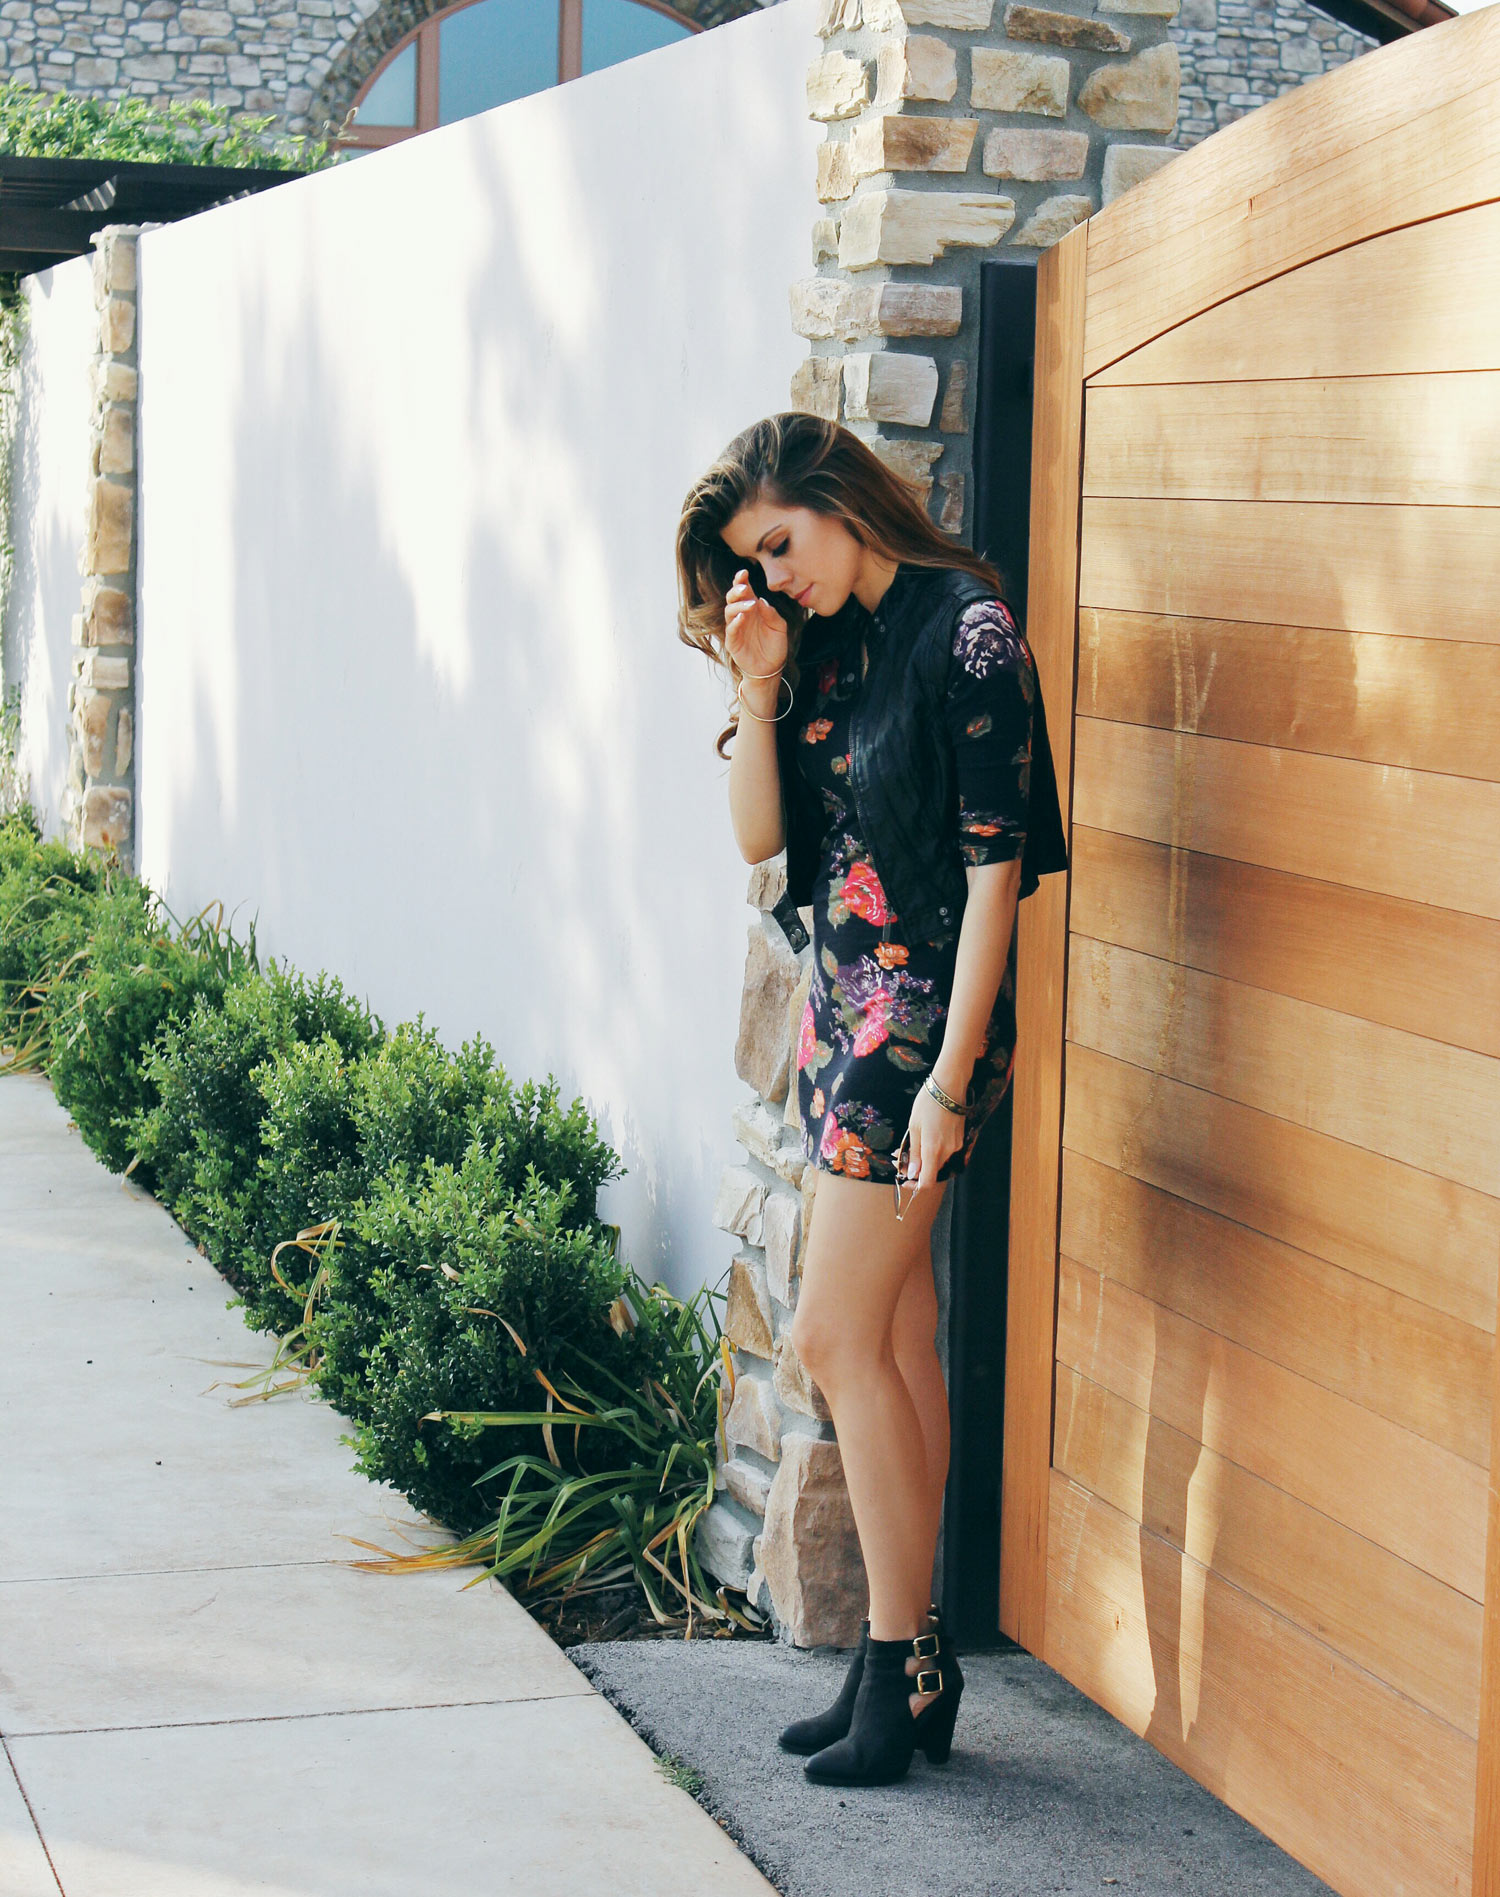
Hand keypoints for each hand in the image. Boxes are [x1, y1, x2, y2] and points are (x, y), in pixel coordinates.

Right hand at [723, 568, 788, 686]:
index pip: (744, 590)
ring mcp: (736, 628)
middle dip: (736, 590)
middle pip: (732, 598)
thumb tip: (762, 601)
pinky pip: (731, 629)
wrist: (771, 669)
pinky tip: (742, 617)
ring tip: (750, 605)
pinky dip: (735, 622)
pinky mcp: (733, 642)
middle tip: (744, 587)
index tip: (744, 572)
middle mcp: (742, 616)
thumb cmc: (775, 646)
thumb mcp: (780, 627)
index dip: (741, 580)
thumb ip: (772, 614)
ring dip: (738, 606)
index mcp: (753, 608)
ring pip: (729, 611)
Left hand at [900, 1079, 966, 1196]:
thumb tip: (912, 1173)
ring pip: (937, 1161)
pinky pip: (944, 1151)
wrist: (949, 1087)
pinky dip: (933, 1149)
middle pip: (931, 1171)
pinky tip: (924, 1137)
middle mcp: (947, 1151)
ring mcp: (955, 1145)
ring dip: (924, 1158)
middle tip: (900, 1156)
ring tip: (909, 1144)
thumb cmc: (928, 1104)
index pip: (927, 1182)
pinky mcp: (959, 1139)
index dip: (915, 1185)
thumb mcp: (914, 1127)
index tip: (904, 1179)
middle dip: (915, 1168)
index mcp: (933, 1150)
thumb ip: (914, 1152)